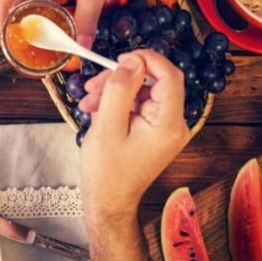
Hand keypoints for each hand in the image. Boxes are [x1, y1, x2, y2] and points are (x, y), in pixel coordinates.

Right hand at [77, 50, 189, 222]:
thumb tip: (132, 61)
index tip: (120, 58)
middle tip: (92, 85)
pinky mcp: (154, 132)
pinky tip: (96, 110)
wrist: (108, 202)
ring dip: (113, 91)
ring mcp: (165, 129)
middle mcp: (173, 124)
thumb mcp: (107, 125)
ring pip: (141, 92)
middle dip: (120, 78)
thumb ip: (120, 89)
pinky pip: (138, 106)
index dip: (146, 59)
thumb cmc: (107, 171)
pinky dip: (116, 104)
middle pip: (152, 83)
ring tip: (88, 102)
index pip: (170, 75)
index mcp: (168, 123)